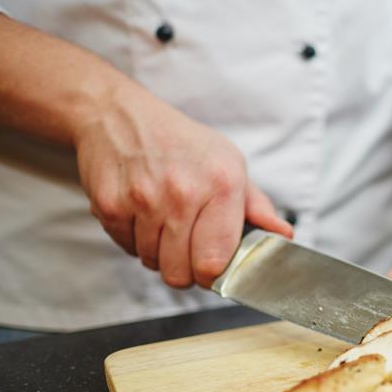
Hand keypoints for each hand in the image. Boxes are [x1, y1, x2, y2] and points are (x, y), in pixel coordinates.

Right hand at [74, 87, 292, 287]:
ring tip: (164, 222)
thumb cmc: (182, 143)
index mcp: (222, 185)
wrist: (119, 115)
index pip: (214, 261)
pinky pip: (126, 248)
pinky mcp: (109, 205)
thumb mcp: (230, 164)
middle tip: (188, 248)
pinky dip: (134, 240)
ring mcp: (143, 200)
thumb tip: (282, 236)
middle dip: (186, 269)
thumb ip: (257, 206)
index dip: (214, 276)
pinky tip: (142, 214)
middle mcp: (183, 193)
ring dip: (159, 253)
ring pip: (152, 263)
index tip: (213, 269)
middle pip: (180, 273)